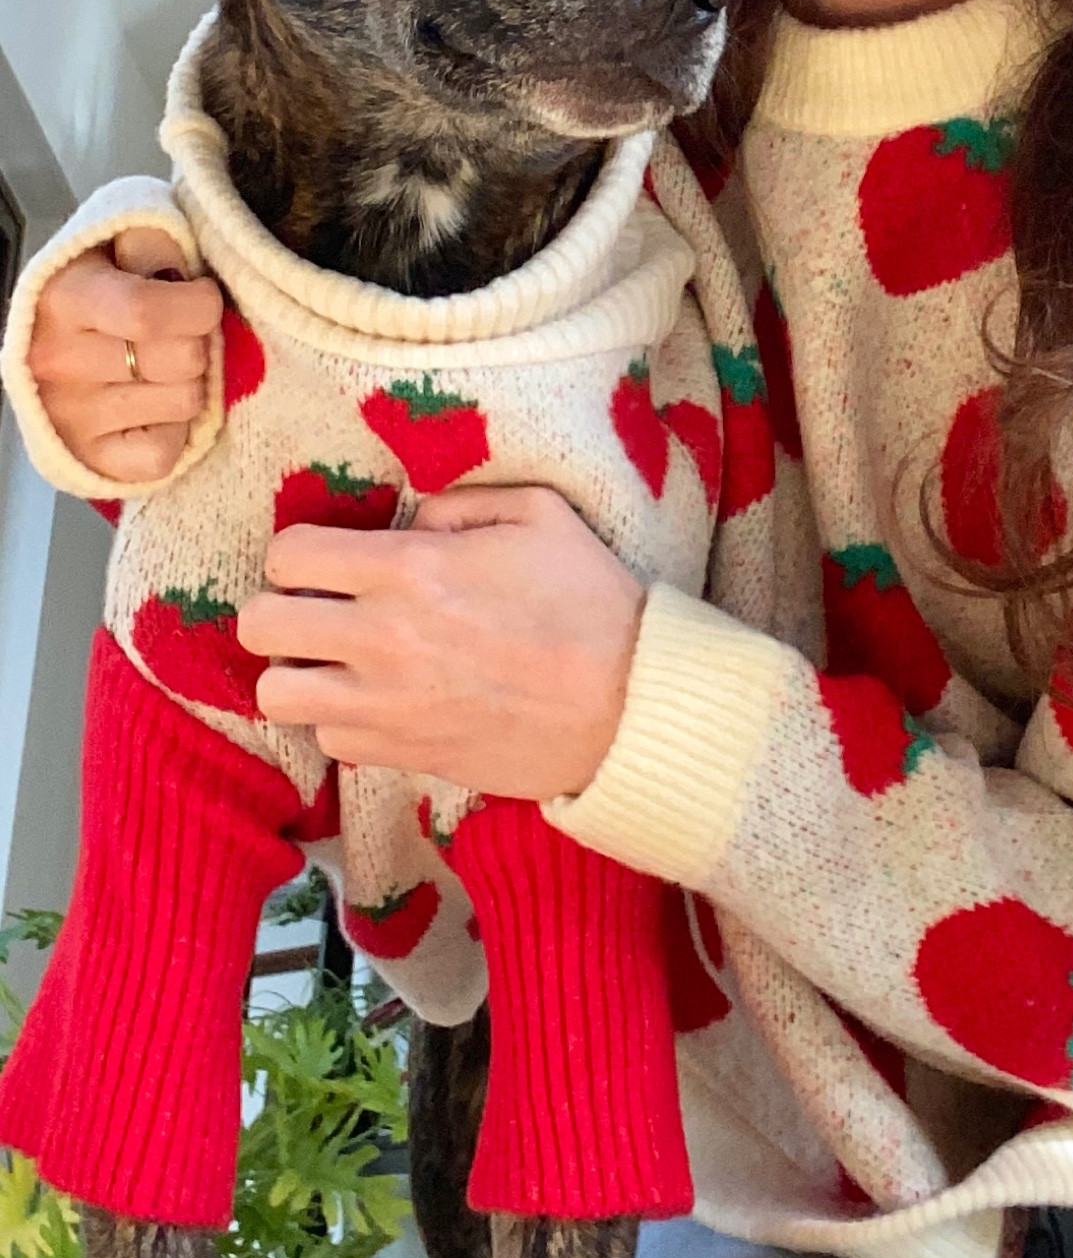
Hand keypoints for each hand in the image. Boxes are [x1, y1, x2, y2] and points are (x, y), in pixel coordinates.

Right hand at [27, 229, 220, 481]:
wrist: (56, 345)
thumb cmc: (102, 290)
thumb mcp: (118, 247)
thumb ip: (151, 243)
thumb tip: (178, 270)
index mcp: (64, 298)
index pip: (149, 312)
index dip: (199, 304)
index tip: (200, 297)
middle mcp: (59, 362)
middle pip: (183, 359)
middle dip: (199, 343)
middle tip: (179, 337)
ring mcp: (71, 416)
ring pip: (186, 403)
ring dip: (191, 385)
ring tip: (163, 371)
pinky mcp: (91, 460)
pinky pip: (164, 453)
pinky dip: (173, 433)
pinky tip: (155, 409)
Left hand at [238, 487, 645, 799]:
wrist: (629, 705)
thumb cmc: (592, 604)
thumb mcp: (540, 514)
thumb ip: (461, 503)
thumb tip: (415, 519)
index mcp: (408, 567)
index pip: (287, 555)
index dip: (299, 554)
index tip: (327, 564)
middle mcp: (382, 638)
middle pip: (259, 625)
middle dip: (278, 612)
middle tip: (316, 614)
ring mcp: (388, 704)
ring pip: (277, 694)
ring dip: (299, 675)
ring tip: (335, 667)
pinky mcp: (405, 754)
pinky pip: (330, 741)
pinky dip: (344, 723)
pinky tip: (381, 706)